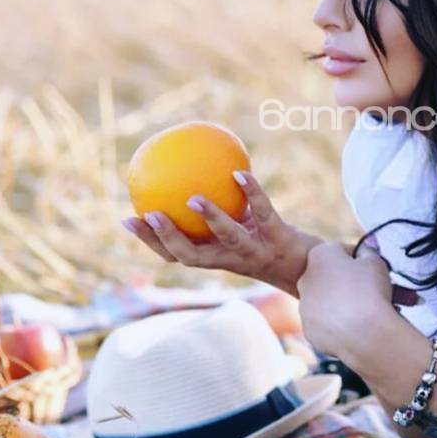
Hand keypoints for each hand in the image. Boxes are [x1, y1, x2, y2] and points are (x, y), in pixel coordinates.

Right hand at [120, 170, 316, 296]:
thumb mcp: (240, 227)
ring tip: (193, 198)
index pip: (176, 255)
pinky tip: (239, 172)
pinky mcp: (278, 237)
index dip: (150, 242)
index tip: (127, 220)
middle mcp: (231, 260)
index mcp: (216, 258)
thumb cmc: (267, 240)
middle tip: (148, 215)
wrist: (309, 265)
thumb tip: (192, 175)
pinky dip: (251, 192)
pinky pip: (262, 212)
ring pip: (228, 238)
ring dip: (210, 219)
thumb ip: (218, 210)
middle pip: (191, 256)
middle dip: (167, 239)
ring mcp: (255, 250)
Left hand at [297, 241, 403, 365]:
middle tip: (374, 292)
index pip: (341, 251)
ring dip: (345, 304)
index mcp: (319, 255)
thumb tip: (367, 246)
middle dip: (351, 283)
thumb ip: (369, 251)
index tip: (374, 270)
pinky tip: (358, 328)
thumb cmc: (371, 291)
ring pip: (329, 302)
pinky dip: (340, 325)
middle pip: (332, 277)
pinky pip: (327, 324)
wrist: (365, 333)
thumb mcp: (377, 261)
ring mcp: (305, 307)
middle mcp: (305, 279)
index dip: (361, 260)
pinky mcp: (309, 330)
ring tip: (370, 313)